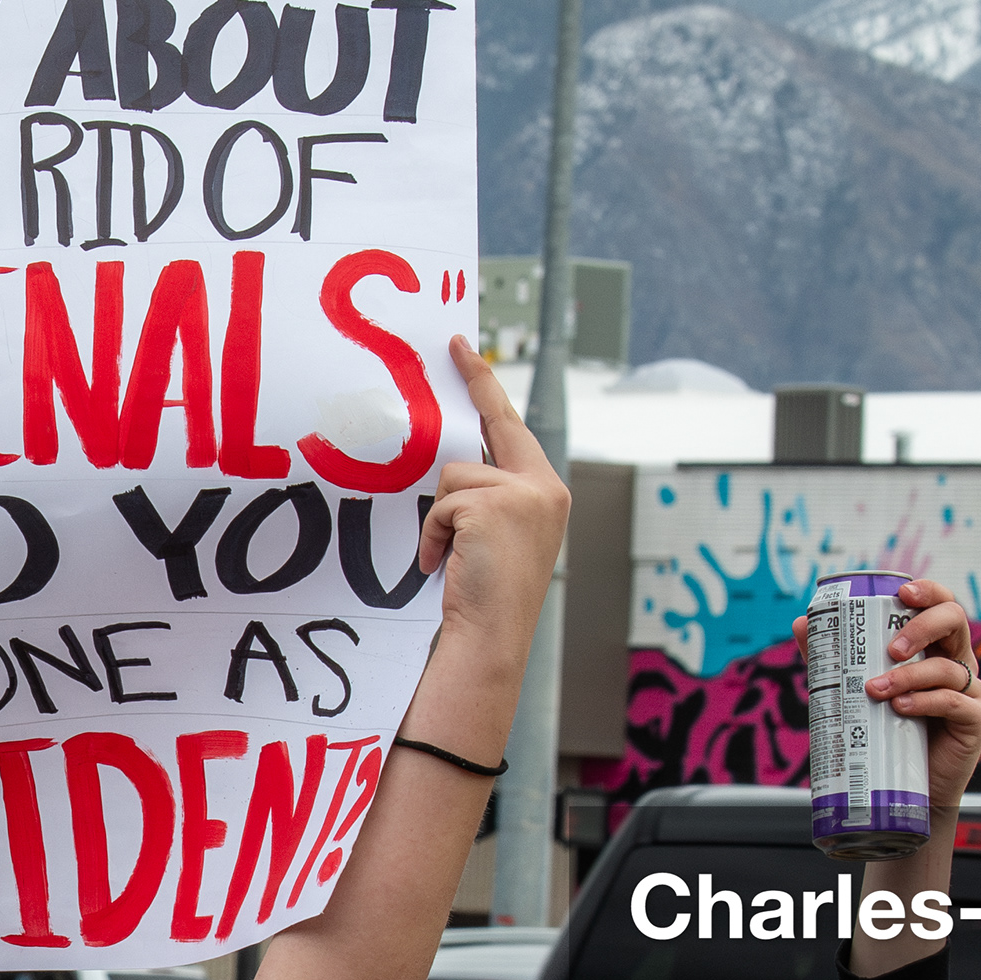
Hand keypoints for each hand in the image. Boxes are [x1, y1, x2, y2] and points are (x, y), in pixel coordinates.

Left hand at [418, 339, 570, 659]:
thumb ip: (489, 495)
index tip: (469, 352)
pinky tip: (445, 564)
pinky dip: (434, 536)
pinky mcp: (495, 504)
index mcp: (546, 492)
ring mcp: (524, 493)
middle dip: (477, 382)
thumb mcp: (497, 534)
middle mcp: (544, 486)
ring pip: (455, 476)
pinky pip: (442, 504)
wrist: (492, 635)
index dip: (489, 389)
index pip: (513, 429)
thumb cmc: (488, 593)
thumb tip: (453, 463)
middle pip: (494, 427)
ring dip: (442, 518)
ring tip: (452, 556)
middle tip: (455, 344)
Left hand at [791, 573, 980, 824]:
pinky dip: (927, 701)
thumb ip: (832, 659)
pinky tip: (900, 708)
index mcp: (933, 648)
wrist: (901, 789)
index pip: (940, 606)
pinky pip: (956, 702)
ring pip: (949, 668)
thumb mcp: (853, 691)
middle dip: (923, 626)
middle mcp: (956, 663)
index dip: (928, 592)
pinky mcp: (975, 720)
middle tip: (891, 649)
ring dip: (910, 676)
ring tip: (876, 691)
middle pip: (956, 622)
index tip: (902, 592)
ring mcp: (970, 691)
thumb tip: (801, 624)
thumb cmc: (880, 734)